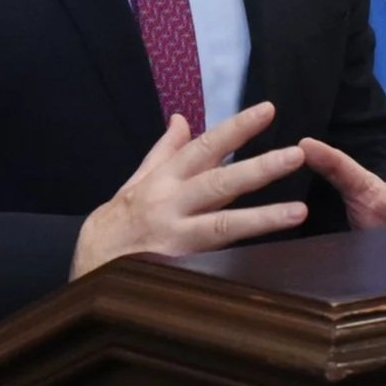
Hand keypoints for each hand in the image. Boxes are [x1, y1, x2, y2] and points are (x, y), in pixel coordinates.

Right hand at [71, 102, 308, 276]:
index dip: (236, 129)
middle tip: (296, 155)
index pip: (204, 147)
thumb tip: (181, 119)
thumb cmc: (113, 228)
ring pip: (222, 225)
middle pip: (219, 182)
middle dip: (258, 168)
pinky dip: (239, 259)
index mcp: (162, 180)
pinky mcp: (177, 269)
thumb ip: (163, 153)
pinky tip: (269, 258)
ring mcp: (174, 239)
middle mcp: (169, 205)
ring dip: (262, 218)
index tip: (268, 111)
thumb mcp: (133, 184)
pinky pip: (213, 263)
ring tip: (298, 212)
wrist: (87, 274)